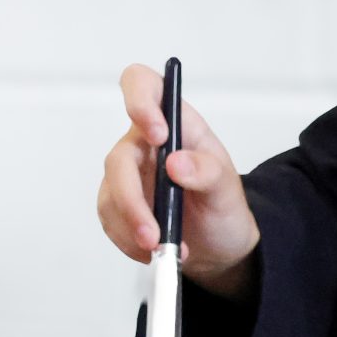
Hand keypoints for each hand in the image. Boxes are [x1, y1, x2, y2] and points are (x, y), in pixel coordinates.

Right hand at [98, 62, 260, 299]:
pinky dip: (129, 240)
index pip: (142, 86)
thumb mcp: (227, 190)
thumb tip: (177, 163)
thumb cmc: (223, 207)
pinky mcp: (117, 205)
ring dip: (132, 227)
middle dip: (133, 199)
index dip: (140, 101)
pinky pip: (109, 220)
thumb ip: (208, 171)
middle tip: (154, 233)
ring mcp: (127, 176)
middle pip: (119, 158)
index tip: (157, 134)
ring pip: (110, 194)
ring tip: (163, 249)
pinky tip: (152, 251)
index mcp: (175, 124)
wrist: (217, 248)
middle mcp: (144, 144)